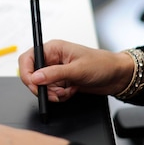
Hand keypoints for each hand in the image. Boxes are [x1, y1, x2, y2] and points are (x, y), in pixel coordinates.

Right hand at [18, 40, 133, 101]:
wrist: (117, 76)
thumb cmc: (102, 64)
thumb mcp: (77, 69)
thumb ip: (54, 74)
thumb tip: (35, 77)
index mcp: (53, 49)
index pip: (28, 58)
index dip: (26, 72)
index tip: (33, 85)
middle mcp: (52, 59)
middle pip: (33, 75)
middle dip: (42, 87)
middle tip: (53, 93)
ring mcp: (56, 71)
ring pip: (42, 86)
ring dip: (53, 93)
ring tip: (67, 91)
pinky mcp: (61, 82)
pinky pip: (51, 92)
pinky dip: (59, 96)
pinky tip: (71, 91)